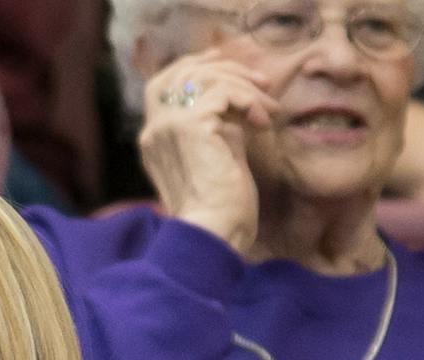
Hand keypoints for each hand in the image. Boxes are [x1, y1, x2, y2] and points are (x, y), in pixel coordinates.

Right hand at [139, 53, 278, 253]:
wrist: (216, 231)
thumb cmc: (222, 206)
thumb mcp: (217, 156)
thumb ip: (218, 127)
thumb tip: (239, 102)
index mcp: (155, 140)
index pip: (164, 84)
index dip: (196, 65)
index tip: (231, 64)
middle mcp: (154, 130)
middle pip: (181, 72)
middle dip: (225, 67)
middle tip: (262, 82)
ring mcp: (168, 127)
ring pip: (204, 77)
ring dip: (244, 85)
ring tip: (269, 108)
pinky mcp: (190, 127)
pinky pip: (221, 92)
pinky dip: (248, 99)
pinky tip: (263, 121)